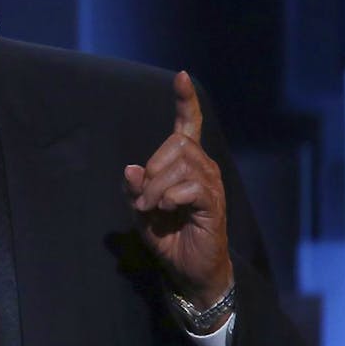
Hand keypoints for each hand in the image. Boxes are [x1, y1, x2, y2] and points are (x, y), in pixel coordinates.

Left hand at [123, 71, 232, 308]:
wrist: (189, 269)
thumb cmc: (167, 236)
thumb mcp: (140, 211)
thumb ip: (134, 189)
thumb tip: (131, 168)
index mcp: (186, 163)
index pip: (188, 125)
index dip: (185, 101)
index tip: (181, 76)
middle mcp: (204, 167)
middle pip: (175, 145)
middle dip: (151, 172)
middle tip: (144, 201)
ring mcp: (211, 184)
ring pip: (180, 166)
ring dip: (156, 189)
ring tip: (152, 209)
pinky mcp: (214, 203)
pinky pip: (189, 187)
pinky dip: (169, 198)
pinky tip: (165, 211)